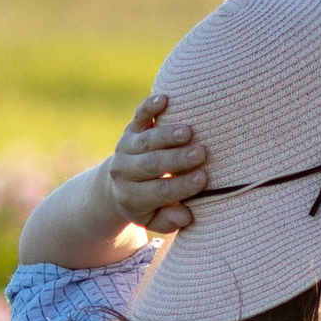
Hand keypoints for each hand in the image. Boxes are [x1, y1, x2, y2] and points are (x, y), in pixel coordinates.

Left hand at [103, 92, 210, 235]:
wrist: (116, 186)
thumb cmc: (147, 205)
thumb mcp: (154, 221)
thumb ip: (169, 221)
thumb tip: (185, 215)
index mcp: (132, 197)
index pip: (160, 190)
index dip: (181, 185)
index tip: (203, 178)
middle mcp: (125, 171)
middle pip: (152, 164)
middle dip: (177, 159)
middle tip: (201, 153)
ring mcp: (126, 147)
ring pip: (146, 140)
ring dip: (167, 135)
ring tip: (188, 132)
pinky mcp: (131, 128)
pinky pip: (139, 116)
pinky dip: (150, 107)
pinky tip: (165, 98)